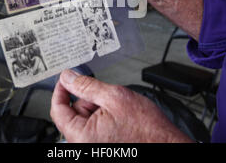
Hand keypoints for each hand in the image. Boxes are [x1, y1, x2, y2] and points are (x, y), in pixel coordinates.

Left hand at [50, 70, 192, 142]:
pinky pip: (95, 129)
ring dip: (99, 109)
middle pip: (73, 114)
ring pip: (86, 120)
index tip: (67, 78)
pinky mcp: (102, 147)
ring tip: (119, 111)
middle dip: (88, 100)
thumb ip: (87, 86)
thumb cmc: (147, 130)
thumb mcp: (115, 97)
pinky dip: (104, 118)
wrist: (167, 145)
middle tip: (108, 97)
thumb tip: (68, 77)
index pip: (58, 110)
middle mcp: (83, 146)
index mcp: (81, 137)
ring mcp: (93, 147)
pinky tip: (119, 118)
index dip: (62, 90)